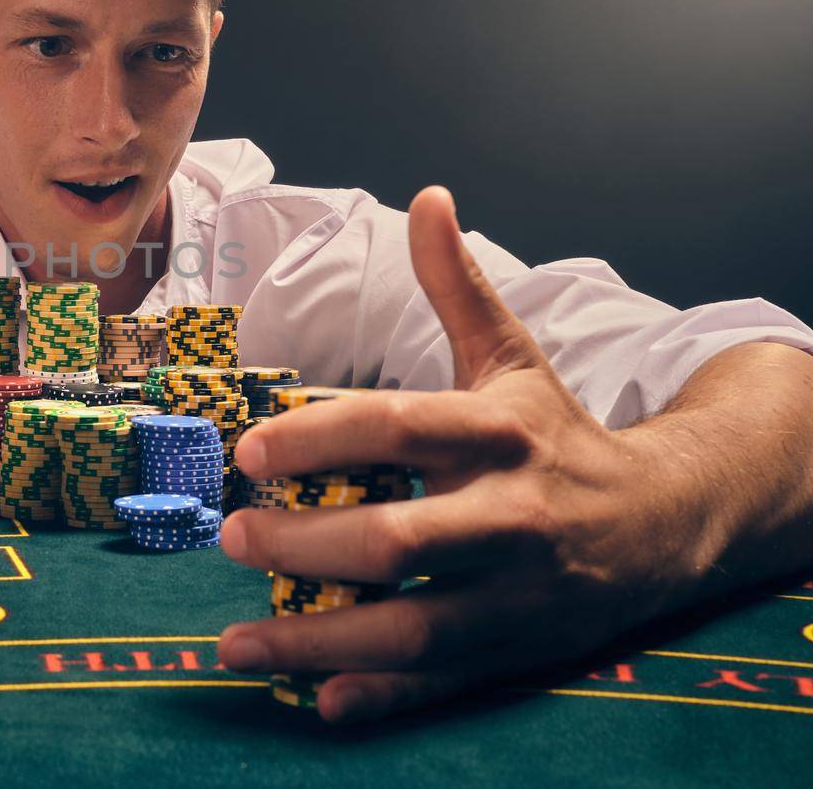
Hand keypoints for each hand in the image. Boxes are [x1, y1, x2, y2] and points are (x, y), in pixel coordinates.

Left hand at [218, 186, 696, 722]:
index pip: (396, 428)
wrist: (666, 520)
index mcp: (498, 431)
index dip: (318, 436)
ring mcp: (516, 591)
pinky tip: (319, 701)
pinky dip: (382, 695)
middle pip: (396, 536)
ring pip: (411, 625)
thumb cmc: (559, 433)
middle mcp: (510, 513)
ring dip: (318, 640)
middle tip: (231, 537)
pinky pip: (444, 678)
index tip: (247, 451)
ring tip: (235, 642)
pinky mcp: (518, 647)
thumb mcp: (511, 356)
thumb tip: (426, 196)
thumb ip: (458, 286)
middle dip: (305, 543)